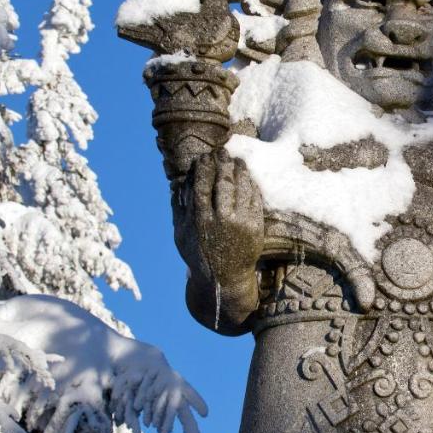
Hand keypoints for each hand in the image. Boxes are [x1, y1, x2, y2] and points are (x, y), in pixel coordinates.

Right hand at [172, 150, 263, 316]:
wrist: (224, 279)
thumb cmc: (198, 254)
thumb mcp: (181, 234)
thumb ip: (178, 208)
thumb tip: (176, 184)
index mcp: (200, 219)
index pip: (202, 184)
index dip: (204, 167)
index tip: (205, 157)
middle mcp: (221, 219)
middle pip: (223, 182)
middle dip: (223, 163)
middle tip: (223, 152)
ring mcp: (241, 223)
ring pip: (242, 188)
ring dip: (240, 171)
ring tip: (238, 161)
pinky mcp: (255, 227)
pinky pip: (254, 200)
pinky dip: (251, 186)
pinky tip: (248, 178)